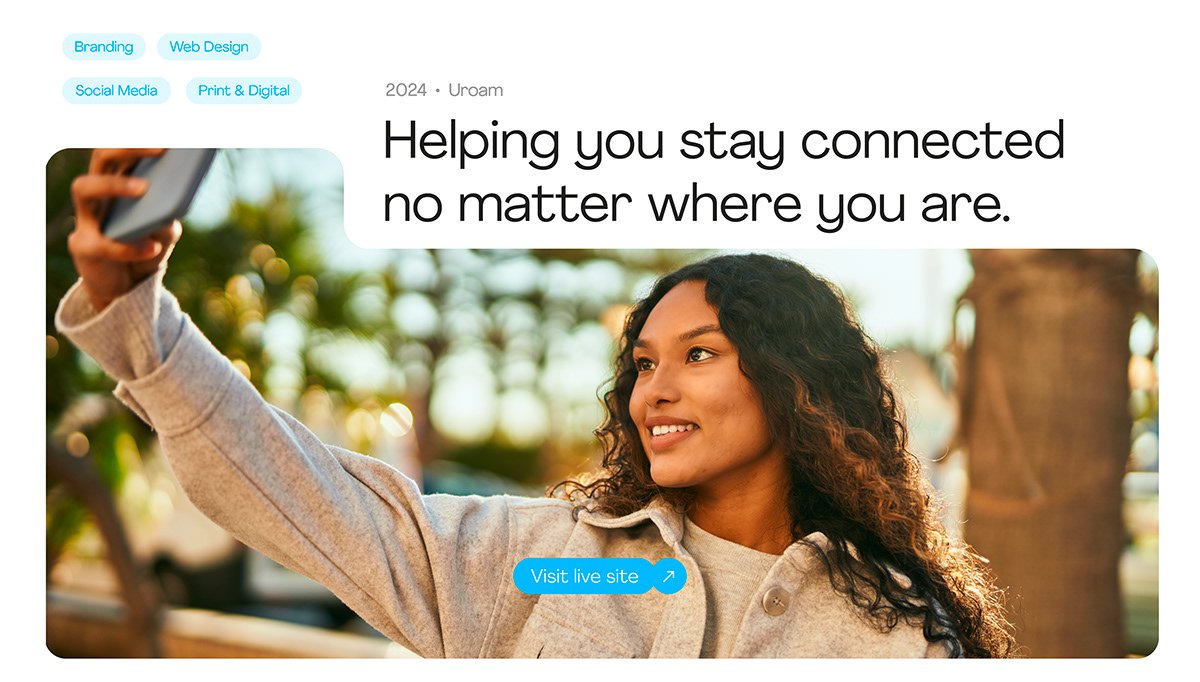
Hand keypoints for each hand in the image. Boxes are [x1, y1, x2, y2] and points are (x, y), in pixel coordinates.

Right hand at [67, 148, 181, 311]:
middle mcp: (98, 194)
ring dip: (114, 185)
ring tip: (145, 189)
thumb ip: (170, 213)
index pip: (123, 151)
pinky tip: (151, 248)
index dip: (141, 140)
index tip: (169, 135)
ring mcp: (86, 218)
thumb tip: (173, 202)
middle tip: (161, 150)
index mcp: (120, 184)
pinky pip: (101, 242)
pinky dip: (128, 246)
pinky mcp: (83, 246)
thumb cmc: (148, 246)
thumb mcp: (167, 230)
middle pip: (101, 158)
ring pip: (84, 187)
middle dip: (127, 148)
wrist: (128, 287)